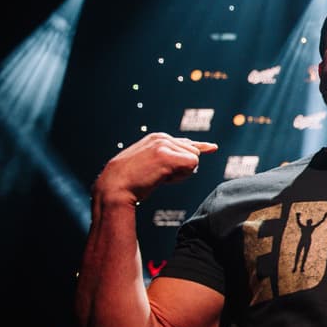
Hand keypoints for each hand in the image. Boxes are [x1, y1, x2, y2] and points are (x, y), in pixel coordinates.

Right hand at [92, 132, 217, 205]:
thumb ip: (169, 157)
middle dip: (182, 169)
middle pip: (193, 153)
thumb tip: (191, 157)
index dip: (200, 147)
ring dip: (180, 174)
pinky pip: (192, 165)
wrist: (114, 188)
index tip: (213, 147)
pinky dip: (181, 176)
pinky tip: (163, 177)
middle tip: (159, 175)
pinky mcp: (166, 155)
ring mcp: (164, 145)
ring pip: (194, 160)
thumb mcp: (149, 163)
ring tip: (158, 176)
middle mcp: (162, 137)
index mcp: (157, 138)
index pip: (186, 143)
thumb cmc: (131, 180)